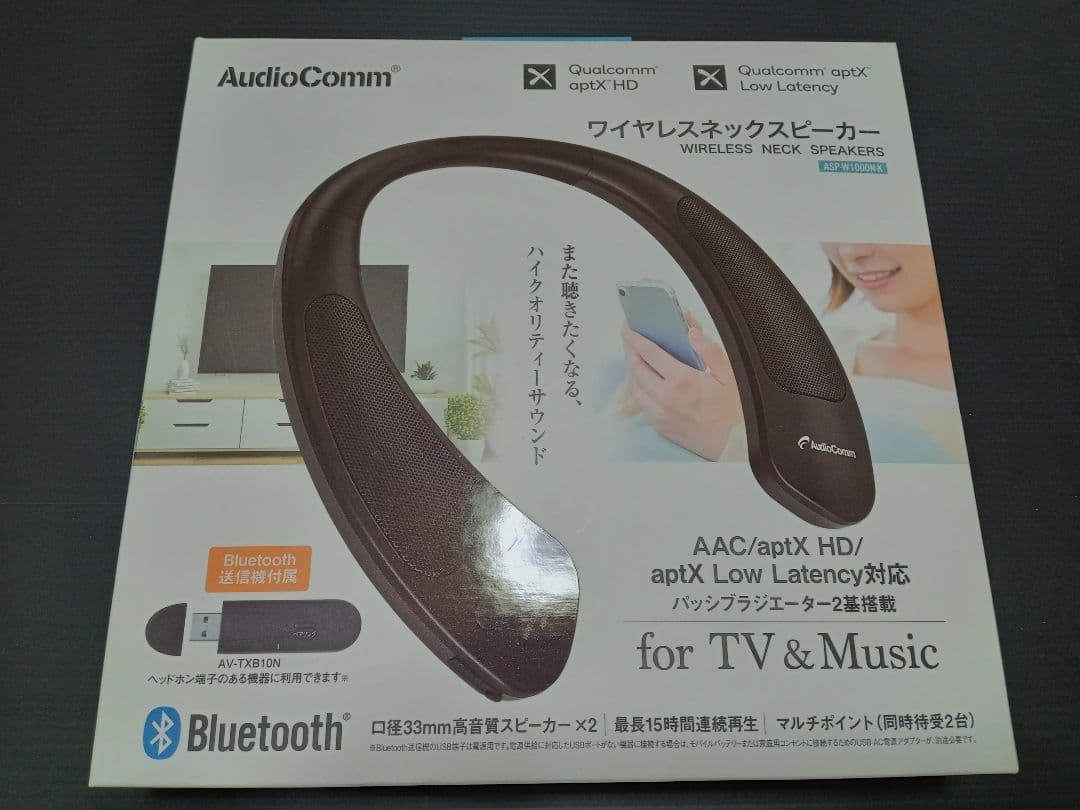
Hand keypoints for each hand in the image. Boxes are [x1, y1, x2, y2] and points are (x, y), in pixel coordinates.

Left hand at [620, 316, 741, 460]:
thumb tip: (691, 332)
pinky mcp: (660, 426)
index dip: (636, 339)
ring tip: (636, 359)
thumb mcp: (729, 375)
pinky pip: (641, 405)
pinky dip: (639, 390)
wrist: (734, 444)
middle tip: (629, 341)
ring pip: (635, 388)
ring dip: (633, 372)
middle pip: (637, 369)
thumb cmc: (734, 411)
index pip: (650, 354)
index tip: (628, 329)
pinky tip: (644, 383)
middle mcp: (666, 397)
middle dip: (630, 352)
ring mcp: (660, 414)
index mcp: (682, 380)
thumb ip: (709, 350)